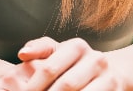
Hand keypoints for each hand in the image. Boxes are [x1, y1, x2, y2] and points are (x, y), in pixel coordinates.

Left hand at [11, 37, 125, 89]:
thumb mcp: (57, 51)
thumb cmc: (73, 62)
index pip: (49, 68)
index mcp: (77, 47)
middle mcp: (95, 60)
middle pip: (66, 85)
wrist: (110, 73)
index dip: (34, 85)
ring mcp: (109, 78)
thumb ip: (39, 49)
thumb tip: (23, 54)